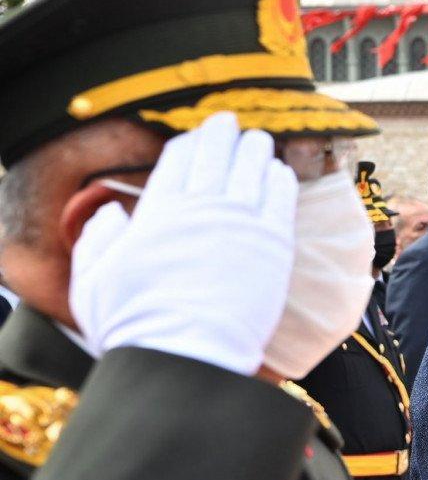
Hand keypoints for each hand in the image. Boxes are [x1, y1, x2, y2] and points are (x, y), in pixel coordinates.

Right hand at [70, 113, 297, 374]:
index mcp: (159, 211)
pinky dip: (280, 177)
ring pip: (253, 163)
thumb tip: (108, 212)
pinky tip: (278, 173)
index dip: (188, 143)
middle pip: (216, 150)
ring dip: (255, 147)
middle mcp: (201, 206)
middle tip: (229, 123)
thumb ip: (97, 240)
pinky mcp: (275, 241)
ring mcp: (241, 220)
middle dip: (222, 131)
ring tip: (258, 142)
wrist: (186, 356)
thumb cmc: (137, 326)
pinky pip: (282, 193)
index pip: (177, 158)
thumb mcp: (93, 282)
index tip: (196, 140)